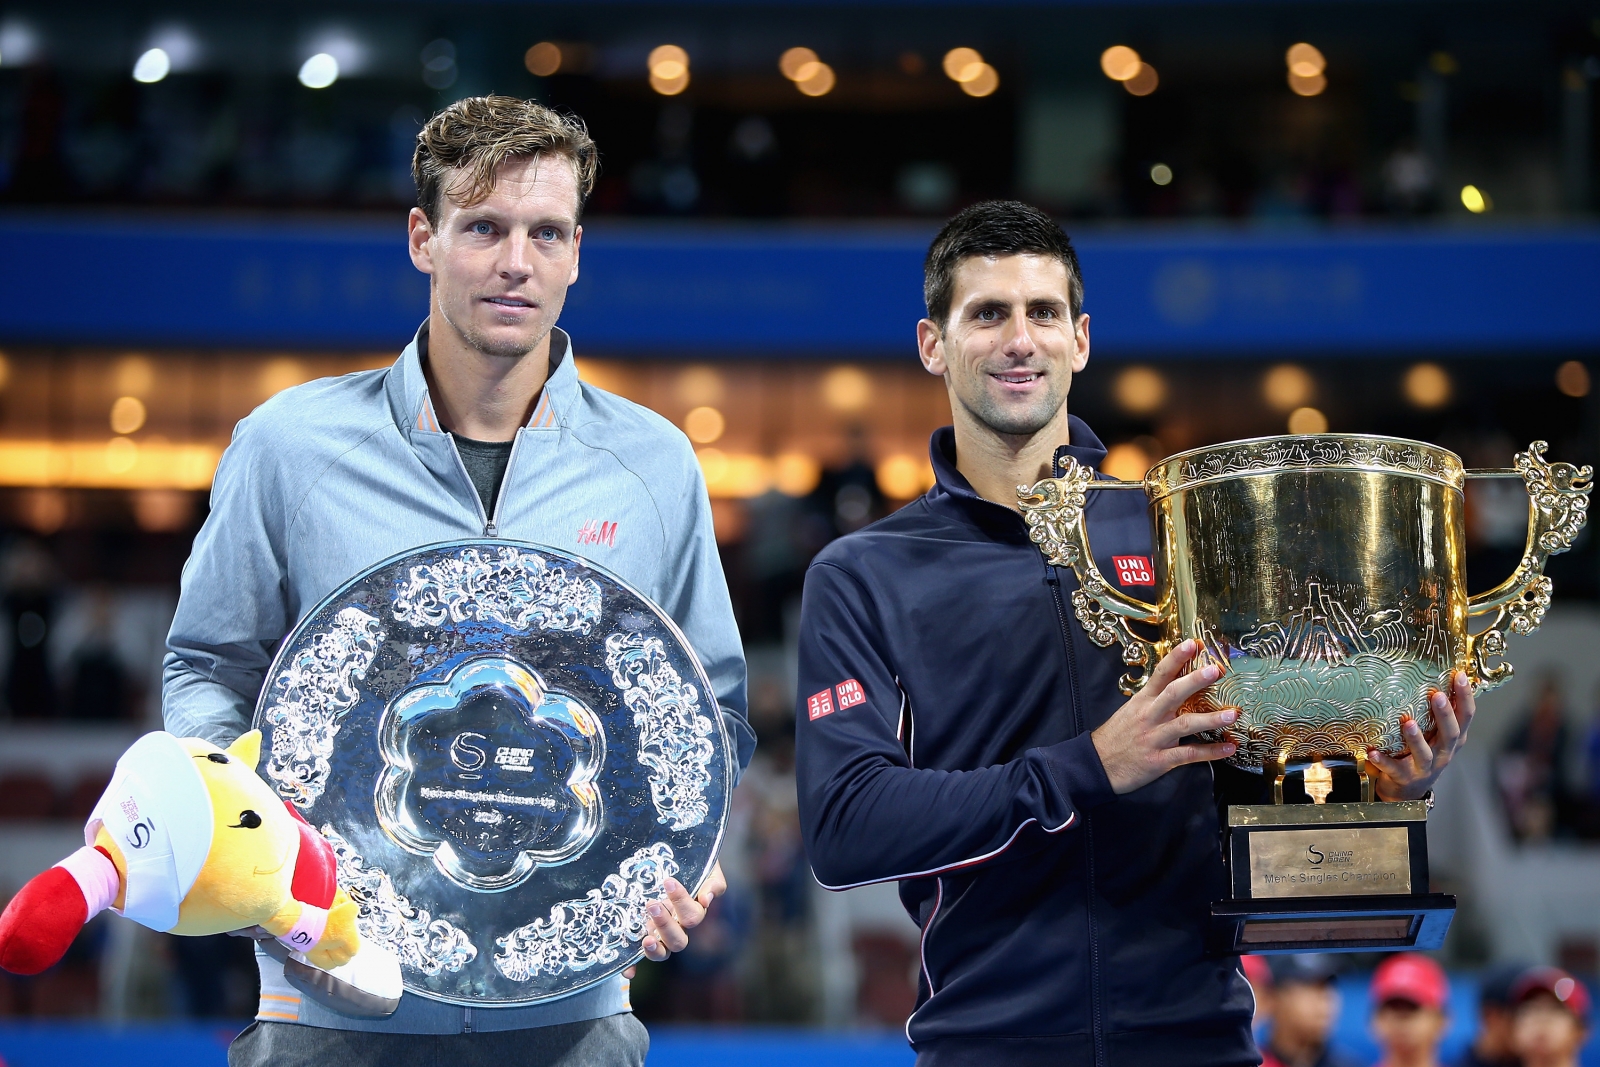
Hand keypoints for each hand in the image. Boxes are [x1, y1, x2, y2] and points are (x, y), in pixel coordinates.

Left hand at [639, 861, 725, 962]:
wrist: (671, 856)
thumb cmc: (691, 863)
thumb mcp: (707, 867)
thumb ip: (712, 882)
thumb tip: (706, 900)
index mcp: (693, 912)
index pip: (692, 916)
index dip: (681, 902)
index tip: (668, 881)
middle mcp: (678, 926)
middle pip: (678, 940)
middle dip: (665, 925)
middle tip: (652, 905)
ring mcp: (659, 933)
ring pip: (664, 952)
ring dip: (655, 948)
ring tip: (645, 938)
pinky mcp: (643, 935)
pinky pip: (640, 958)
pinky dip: (634, 966)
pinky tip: (627, 970)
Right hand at [1091, 640, 1238, 794]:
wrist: (1097, 765)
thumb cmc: (1116, 737)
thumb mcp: (1130, 712)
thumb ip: (1152, 701)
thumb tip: (1176, 686)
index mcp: (1142, 702)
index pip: (1160, 674)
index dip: (1176, 658)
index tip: (1192, 644)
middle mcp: (1150, 716)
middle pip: (1174, 694)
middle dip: (1195, 681)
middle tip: (1215, 670)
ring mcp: (1155, 738)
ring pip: (1185, 724)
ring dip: (1210, 719)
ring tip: (1232, 714)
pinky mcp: (1160, 760)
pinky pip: (1188, 754)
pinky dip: (1210, 752)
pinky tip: (1228, 748)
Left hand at [1367, 670, 1474, 800]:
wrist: (1408, 791)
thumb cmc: (1423, 754)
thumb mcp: (1436, 735)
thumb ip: (1439, 714)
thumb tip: (1439, 675)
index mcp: (1453, 739)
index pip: (1466, 717)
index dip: (1465, 697)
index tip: (1459, 675)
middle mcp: (1443, 753)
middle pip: (1450, 734)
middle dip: (1445, 715)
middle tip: (1437, 695)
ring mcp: (1425, 767)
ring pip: (1423, 753)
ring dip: (1416, 738)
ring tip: (1408, 723)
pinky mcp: (1404, 777)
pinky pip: (1393, 768)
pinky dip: (1383, 760)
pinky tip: (1372, 751)